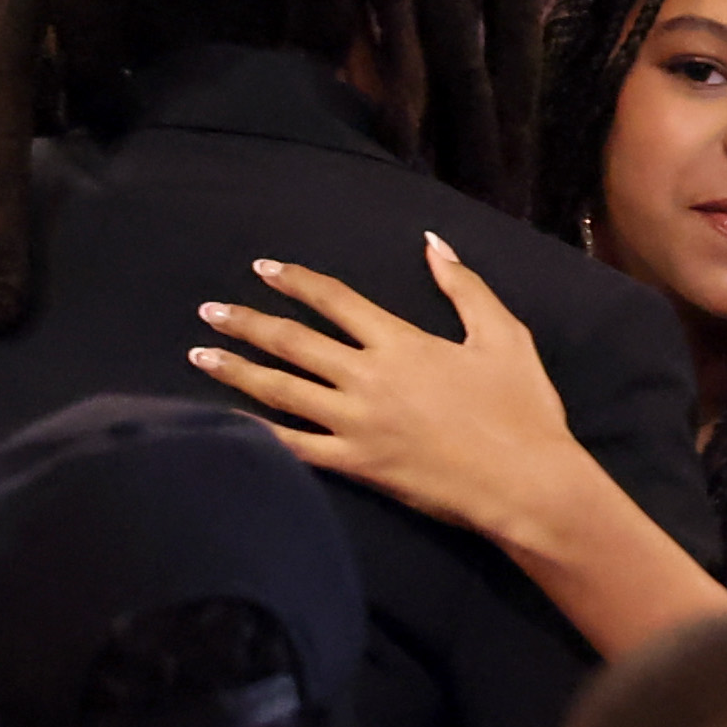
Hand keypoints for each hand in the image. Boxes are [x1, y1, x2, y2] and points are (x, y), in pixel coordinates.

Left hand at [189, 232, 588, 541]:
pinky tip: (227, 424)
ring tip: (200, 356)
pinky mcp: (358, 465)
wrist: (526, 483)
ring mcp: (358, 424)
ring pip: (283, 391)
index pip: (335, 300)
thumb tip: (434, 243)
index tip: (263, 269)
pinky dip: (258, 434)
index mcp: (401, 342)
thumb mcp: (504, 335)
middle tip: (209, 311)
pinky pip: (296, 449)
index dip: (296, 281)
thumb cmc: (522, 409)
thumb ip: (464, 286)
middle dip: (247, 323)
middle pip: (294, 342)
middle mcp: (369, 378)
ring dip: (237, 371)